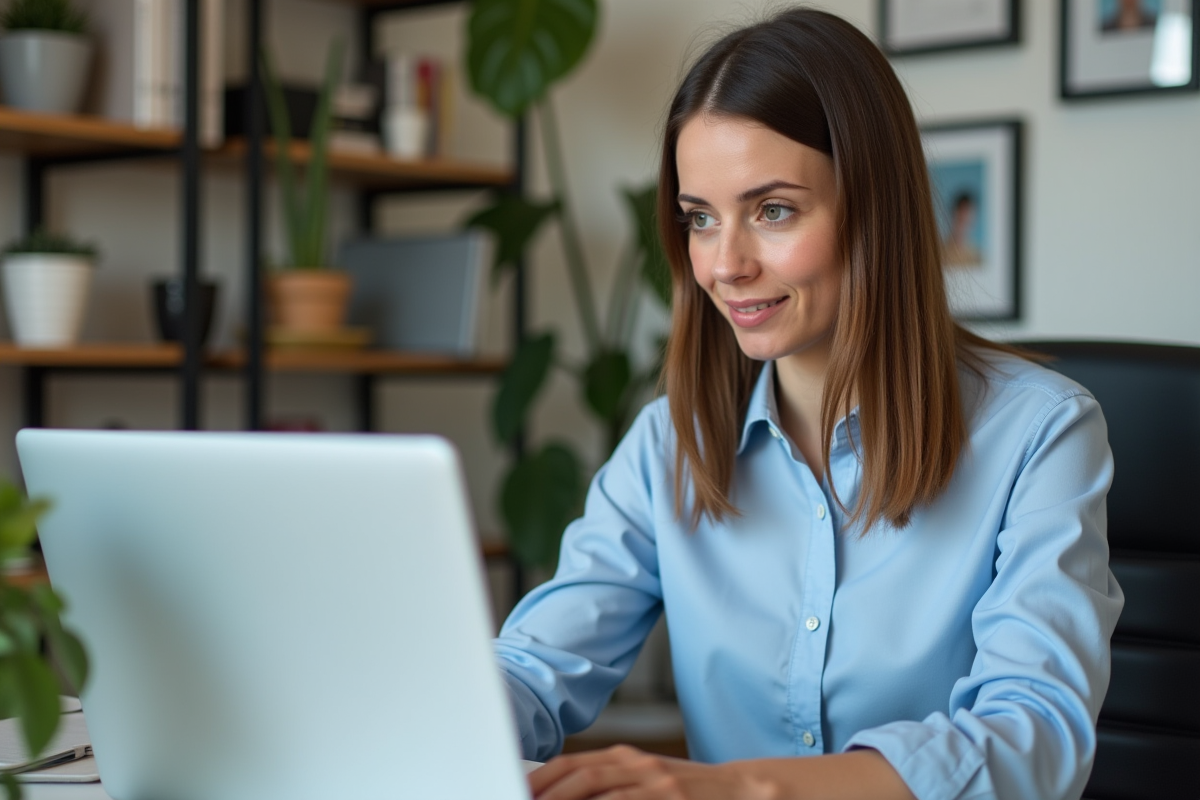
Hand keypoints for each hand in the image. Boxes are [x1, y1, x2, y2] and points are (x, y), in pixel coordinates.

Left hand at [528, 745, 775, 799]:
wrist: (743, 791)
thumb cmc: (687, 792)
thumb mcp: (646, 780)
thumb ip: (610, 785)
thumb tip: (563, 793)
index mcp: (627, 758)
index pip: (573, 763)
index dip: (543, 779)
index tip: (521, 790)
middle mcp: (639, 766)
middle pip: (582, 777)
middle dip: (549, 794)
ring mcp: (657, 784)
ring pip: (602, 793)